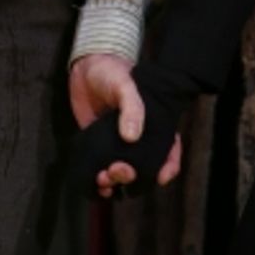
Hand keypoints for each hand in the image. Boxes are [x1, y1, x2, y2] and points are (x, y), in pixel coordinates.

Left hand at [68, 53, 182, 197]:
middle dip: (133, 176)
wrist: (85, 68)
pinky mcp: (97, 146)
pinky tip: (96, 185)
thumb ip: (131, 108)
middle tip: (118, 170)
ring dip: (115, 182)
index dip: (168, 166)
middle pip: (143, 167)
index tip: (160, 177)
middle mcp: (137, 137)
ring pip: (122, 173)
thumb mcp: (125, 86)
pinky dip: (99, 183)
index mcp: (152, 123)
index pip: (169, 149)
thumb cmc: (112, 72)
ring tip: (103, 179)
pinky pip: (100, 170)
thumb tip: (131, 137)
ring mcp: (116, 144)